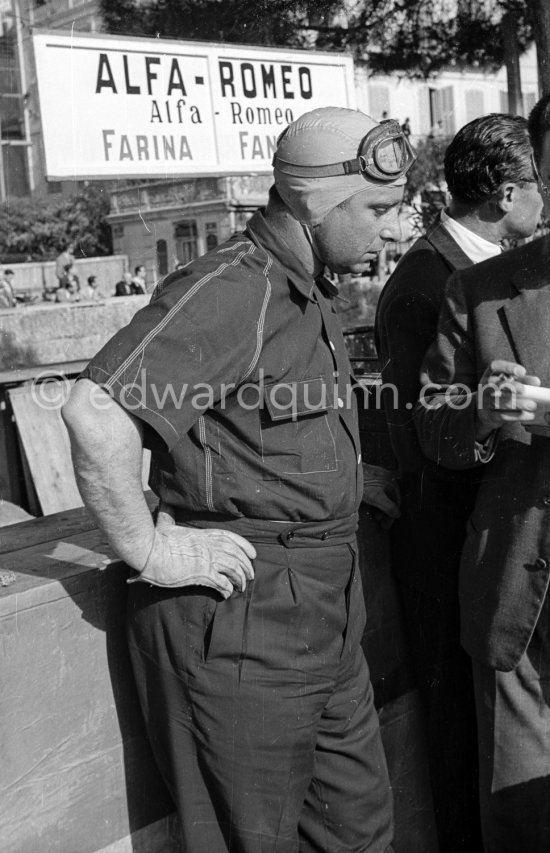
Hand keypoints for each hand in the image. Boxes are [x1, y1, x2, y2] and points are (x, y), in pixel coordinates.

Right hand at [128, 504, 255, 597]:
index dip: (245, 546)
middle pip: (236, 555)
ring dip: (240, 579)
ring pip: (234, 569)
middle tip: (250, 576)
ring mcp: (208, 559)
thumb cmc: (156, 540)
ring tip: (241, 588)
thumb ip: (168, 514)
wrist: (150, 553)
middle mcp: (210, 546)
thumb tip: (163, 501)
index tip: (253, 554)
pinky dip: (228, 589)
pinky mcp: (203, 574)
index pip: (231, 538)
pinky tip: (227, 594)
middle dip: (246, 566)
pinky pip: (223, 582)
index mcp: (203, 535)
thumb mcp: (164, 524)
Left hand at [362, 463, 400, 529]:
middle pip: (390, 499)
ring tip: (375, 516)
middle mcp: (386, 478)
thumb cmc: (362, 482)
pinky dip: (375, 502)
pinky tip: (370, 507)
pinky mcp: (369, 479)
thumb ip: (389, 506)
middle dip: (386, 513)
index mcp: (391, 481)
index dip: (392, 515)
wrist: (346, 472)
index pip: (397, 501)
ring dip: (380, 508)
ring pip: (383, 496)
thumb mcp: (376, 497)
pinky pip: (376, 492)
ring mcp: (377, 478)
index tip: (386, 525)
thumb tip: (397, 514)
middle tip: (381, 522)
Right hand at [476, 360, 540, 440]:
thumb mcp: (510, 383)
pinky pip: (501, 416)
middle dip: (510, 386)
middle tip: (523, 390)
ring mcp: (484, 401)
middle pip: (495, 384)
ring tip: (531, 405)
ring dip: (516, 404)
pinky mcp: (488, 416)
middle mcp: (484, 387)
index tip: (523, 372)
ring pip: (498, 402)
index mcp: (490, 374)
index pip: (495, 366)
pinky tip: (528, 415)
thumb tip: (536, 382)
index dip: (508, 367)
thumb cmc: (502, 393)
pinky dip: (516, 416)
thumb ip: (523, 381)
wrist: (486, 411)